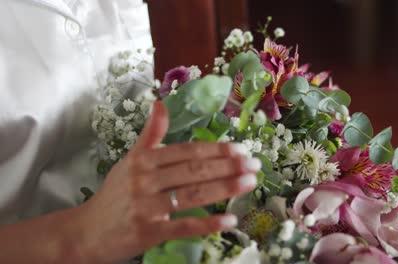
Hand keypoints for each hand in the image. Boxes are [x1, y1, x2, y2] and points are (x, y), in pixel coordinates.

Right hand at [74, 101, 260, 262]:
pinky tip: (230, 219)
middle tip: (255, 165)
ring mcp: (147, 208)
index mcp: (143, 160)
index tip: (241, 149)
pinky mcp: (149, 232)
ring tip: (250, 183)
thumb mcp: (131, 160)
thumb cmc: (115, 194)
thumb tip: (160, 103)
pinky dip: (208, 223)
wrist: (88, 231)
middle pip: (194, 171)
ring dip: (225, 189)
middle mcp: (144, 181)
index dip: (216, 150)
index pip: (186, 152)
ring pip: (193, 195)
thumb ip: (151, 134)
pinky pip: (184, 226)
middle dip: (228, 167)